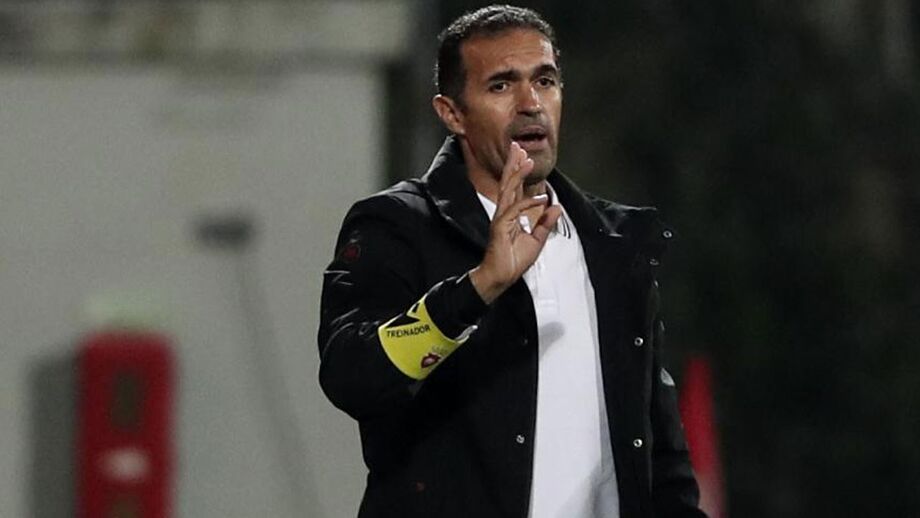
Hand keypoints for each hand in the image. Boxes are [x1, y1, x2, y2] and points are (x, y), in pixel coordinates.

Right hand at [469, 142, 561, 303]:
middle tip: (517, 146)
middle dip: (513, 164)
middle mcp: (504, 213)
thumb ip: (545, 223)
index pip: (514, 188)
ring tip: (525, 160)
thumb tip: (556, 207)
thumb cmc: (514, 261)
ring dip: (517, 175)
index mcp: (510, 214)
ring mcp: (501, 219)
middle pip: (508, 183)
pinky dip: (528, 203)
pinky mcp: (500, 228)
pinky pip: (514, 211)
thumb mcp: (537, 240)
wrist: (501, 278)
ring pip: (508, 191)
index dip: (518, 171)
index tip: (523, 155)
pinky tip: (540, 197)